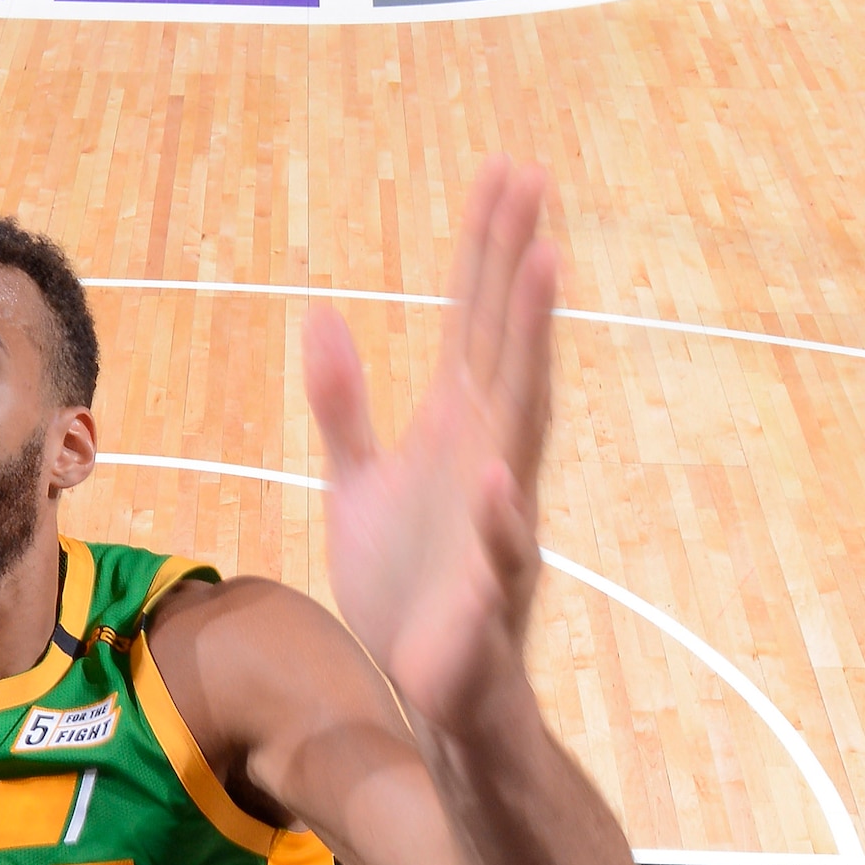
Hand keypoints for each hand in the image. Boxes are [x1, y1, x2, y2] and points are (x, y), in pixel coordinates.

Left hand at [304, 158, 560, 743]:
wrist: (430, 691)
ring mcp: (498, 524)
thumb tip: (321, 316)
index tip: (502, 173)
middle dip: (517, 265)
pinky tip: (499, 471)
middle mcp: (490, 461)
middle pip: (507, 348)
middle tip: (532, 181)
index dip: (485, 250)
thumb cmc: (408, 587)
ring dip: (533, 350)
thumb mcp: (359, 482)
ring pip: (523, 425)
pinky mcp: (490, 599)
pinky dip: (503, 515)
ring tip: (544, 270)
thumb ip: (345, 404)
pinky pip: (502, 551)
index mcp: (458, 431)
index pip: (475, 323)